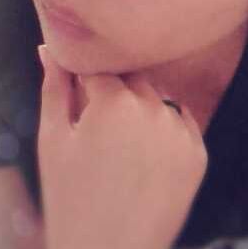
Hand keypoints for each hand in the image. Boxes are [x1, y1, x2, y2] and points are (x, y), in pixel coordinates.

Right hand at [37, 45, 207, 248]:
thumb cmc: (70, 198)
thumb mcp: (53, 138)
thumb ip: (55, 86)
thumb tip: (49, 50)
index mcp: (114, 102)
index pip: (99, 69)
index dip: (85, 81)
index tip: (80, 97)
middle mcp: (153, 109)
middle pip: (131, 80)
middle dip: (114, 92)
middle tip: (99, 127)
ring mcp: (180, 132)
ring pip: (157, 98)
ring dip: (140, 109)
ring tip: (122, 146)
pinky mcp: (198, 153)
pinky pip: (181, 121)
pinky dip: (165, 128)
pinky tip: (146, 155)